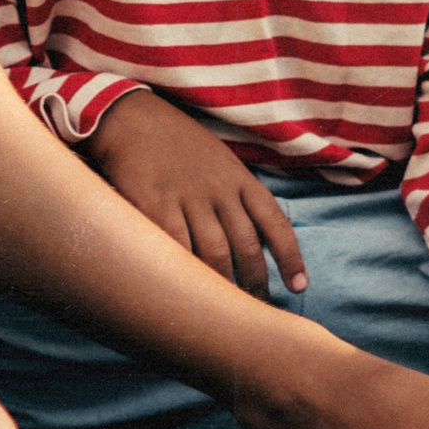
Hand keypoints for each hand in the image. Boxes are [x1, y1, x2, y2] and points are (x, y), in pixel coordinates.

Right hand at [86, 88, 306, 295]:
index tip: (298, 286)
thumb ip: (236, 195)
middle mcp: (218, 190)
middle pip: (246, 246)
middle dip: (255, 282)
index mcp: (239, 178)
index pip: (274, 222)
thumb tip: (255, 238)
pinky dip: (186, 272)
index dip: (290, 257)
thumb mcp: (218, 160)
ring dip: (224, 286)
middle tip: (255, 310)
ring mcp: (187, 197)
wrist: (129, 118)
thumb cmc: (175, 144)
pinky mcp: (154, 204)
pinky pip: (176, 246)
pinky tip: (190, 289)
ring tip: (224, 310)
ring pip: (215, 253)